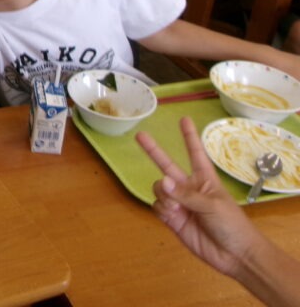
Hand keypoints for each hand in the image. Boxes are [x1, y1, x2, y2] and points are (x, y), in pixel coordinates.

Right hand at [136, 117, 261, 276]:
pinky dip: (162, 209)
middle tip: (140, 135)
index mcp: (204, 179)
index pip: (195, 153)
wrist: (235, 255)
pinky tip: (173, 215)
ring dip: (164, 195)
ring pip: (159, 188)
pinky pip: (157, 206)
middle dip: (153, 151)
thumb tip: (162, 181)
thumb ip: (186, 194)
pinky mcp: (172, 219)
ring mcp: (179, 203)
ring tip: (176, 207)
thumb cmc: (232, 224)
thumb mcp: (213, 205)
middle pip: (166, 165)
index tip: (185, 119)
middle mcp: (188, 188)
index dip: (189, 137)